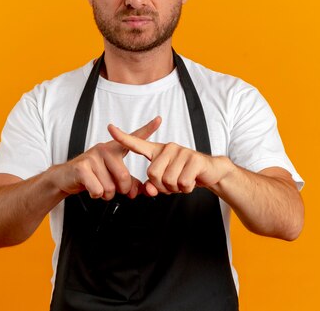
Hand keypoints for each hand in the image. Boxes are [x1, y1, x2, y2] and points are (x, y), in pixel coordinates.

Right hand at [57, 117, 161, 199]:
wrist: (66, 178)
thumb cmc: (92, 175)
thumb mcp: (112, 177)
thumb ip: (129, 183)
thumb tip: (138, 191)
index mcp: (115, 149)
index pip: (133, 138)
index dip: (147, 129)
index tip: (159, 119)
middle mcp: (105, 149)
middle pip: (124, 178)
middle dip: (119, 191)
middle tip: (111, 188)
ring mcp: (93, 156)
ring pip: (110, 187)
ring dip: (106, 194)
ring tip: (98, 186)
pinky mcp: (82, 166)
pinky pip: (98, 189)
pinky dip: (95, 194)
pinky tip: (90, 188)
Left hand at [108, 124, 231, 196]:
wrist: (210, 172)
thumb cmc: (183, 175)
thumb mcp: (165, 182)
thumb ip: (153, 186)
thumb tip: (148, 190)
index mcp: (158, 151)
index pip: (137, 143)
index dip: (122, 137)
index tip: (110, 128)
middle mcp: (168, 148)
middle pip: (152, 174)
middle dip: (162, 186)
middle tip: (173, 183)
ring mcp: (181, 151)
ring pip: (168, 180)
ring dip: (176, 188)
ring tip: (183, 180)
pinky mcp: (194, 158)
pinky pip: (183, 182)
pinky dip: (187, 188)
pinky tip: (192, 181)